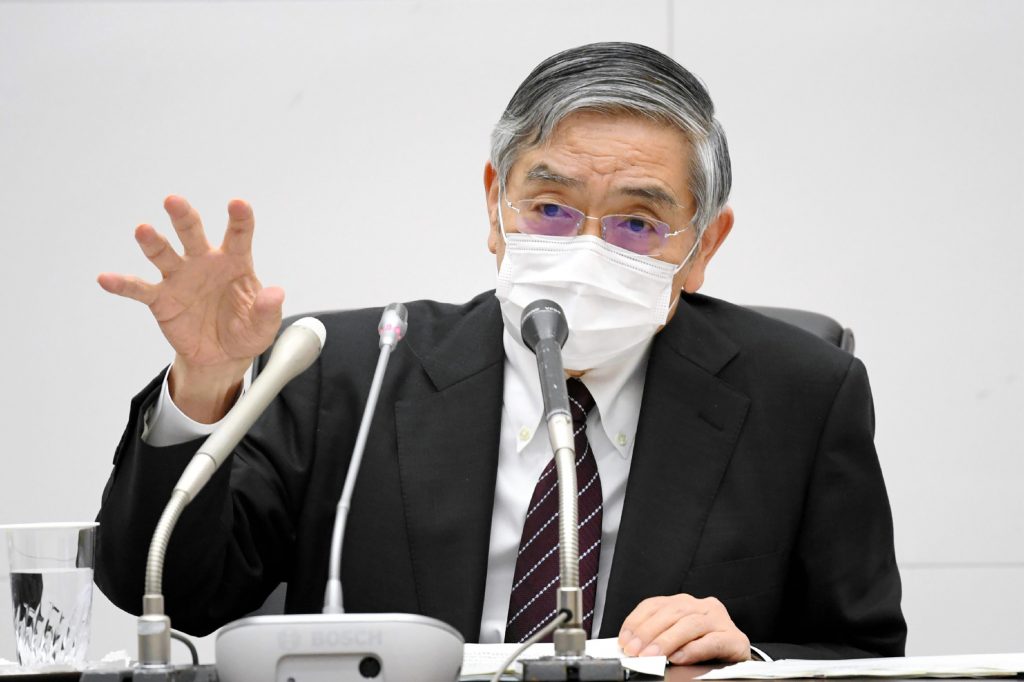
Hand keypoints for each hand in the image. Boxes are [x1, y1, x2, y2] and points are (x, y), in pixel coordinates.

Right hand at [98, 195, 283, 421]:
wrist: (221, 356)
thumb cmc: (245, 331)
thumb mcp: (263, 326)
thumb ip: (268, 309)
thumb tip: (275, 293)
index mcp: (234, 262)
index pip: (238, 235)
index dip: (239, 218)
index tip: (238, 204)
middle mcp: (204, 262)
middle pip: (192, 234)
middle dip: (183, 216)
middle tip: (174, 201)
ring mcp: (180, 278)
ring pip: (164, 254)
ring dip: (153, 242)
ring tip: (143, 229)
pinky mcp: (161, 299)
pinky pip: (139, 289)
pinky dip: (123, 284)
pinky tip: (106, 278)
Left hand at [618, 594, 750, 664]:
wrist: (739, 660)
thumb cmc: (704, 648)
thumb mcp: (677, 638)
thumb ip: (658, 637)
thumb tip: (633, 647)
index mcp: (686, 603)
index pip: (656, 605)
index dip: (637, 621)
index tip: (624, 639)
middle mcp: (703, 607)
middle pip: (672, 613)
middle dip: (649, 632)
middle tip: (635, 651)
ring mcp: (721, 621)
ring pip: (690, 624)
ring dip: (668, 641)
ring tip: (653, 656)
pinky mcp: (735, 639)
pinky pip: (712, 641)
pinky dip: (693, 649)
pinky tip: (679, 657)